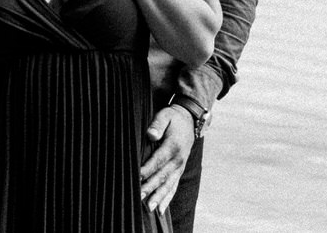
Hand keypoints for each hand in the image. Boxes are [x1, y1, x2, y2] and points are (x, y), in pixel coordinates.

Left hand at [139, 103, 193, 217]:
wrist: (189, 121)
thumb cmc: (172, 118)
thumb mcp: (165, 115)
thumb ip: (157, 124)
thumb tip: (150, 134)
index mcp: (173, 146)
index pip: (158, 160)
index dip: (147, 169)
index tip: (137, 177)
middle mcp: (178, 159)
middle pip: (162, 176)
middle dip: (150, 187)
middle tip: (139, 196)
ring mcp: (179, 167)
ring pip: (169, 185)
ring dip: (159, 197)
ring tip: (150, 208)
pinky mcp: (179, 171)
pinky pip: (173, 187)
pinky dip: (167, 199)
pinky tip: (160, 210)